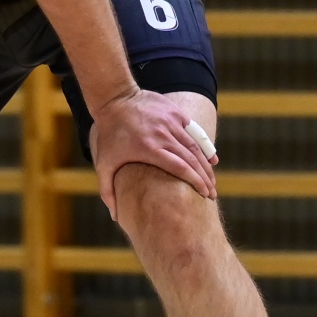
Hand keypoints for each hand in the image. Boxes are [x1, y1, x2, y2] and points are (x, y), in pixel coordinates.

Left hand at [88, 90, 217, 217]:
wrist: (114, 99)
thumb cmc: (108, 135)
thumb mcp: (103, 164)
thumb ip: (108, 191)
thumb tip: (115, 217)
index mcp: (150, 149)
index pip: (181, 168)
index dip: (195, 181)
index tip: (205, 194)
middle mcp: (164, 134)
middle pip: (192, 159)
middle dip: (205, 177)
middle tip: (212, 193)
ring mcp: (171, 121)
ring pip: (195, 145)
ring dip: (206, 163)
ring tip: (212, 179)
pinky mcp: (174, 112)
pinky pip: (193, 130)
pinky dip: (203, 145)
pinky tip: (211, 158)